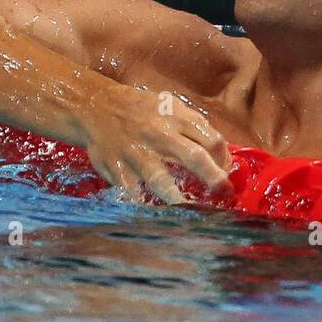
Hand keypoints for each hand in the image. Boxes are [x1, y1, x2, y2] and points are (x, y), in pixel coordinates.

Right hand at [77, 82, 231, 203]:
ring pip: (161, 180)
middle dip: (214, 178)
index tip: (225, 171)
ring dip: (180, 199)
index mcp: (176, 117)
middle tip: (224, 193)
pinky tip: (157, 217)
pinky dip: (145, 206)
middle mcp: (159, 134)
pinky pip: (133, 192)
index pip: (210, 139)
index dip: (224, 158)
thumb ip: (193, 126)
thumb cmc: (140, 109)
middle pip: (194, 158)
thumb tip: (220, 155)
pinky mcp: (118, 168)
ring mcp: (137, 153)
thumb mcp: (169, 105)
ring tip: (194, 214)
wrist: (96, 107)